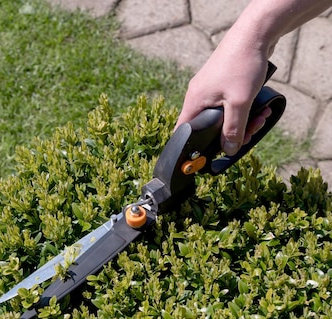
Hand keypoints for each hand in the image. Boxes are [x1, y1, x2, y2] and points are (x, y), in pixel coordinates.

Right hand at [176, 36, 269, 155]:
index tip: (205, 158)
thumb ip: (233, 129)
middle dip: (230, 134)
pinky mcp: (222, 83)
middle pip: (208, 127)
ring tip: (260, 118)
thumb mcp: (239, 103)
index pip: (183, 132)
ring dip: (242, 122)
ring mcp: (210, 89)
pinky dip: (243, 110)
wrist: (255, 35)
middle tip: (249, 135)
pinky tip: (259, 108)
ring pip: (222, 116)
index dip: (191, 147)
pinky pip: (230, 105)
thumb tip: (229, 150)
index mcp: (194, 102)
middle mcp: (198, 96)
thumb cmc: (242, 65)